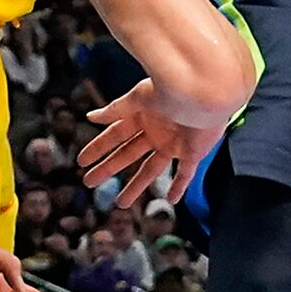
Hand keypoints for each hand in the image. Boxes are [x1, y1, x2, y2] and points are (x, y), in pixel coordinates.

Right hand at [79, 79, 224, 204]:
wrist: (208, 92)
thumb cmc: (175, 88)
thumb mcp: (140, 96)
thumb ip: (117, 109)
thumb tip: (90, 117)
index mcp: (142, 116)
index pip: (114, 135)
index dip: (98, 148)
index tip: (81, 162)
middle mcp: (155, 132)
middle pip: (127, 155)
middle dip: (108, 169)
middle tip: (89, 182)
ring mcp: (173, 144)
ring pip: (150, 170)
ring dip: (136, 186)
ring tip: (121, 203)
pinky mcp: (193, 153)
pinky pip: (184, 174)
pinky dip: (178, 187)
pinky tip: (171, 199)